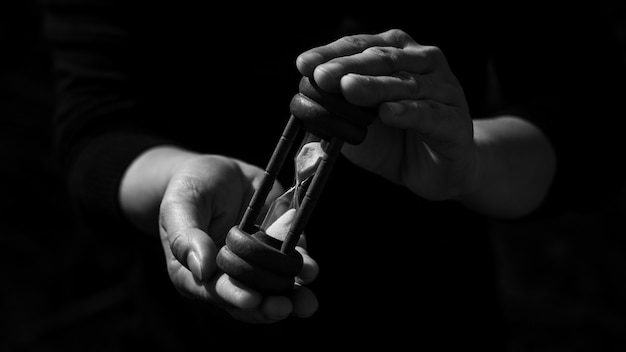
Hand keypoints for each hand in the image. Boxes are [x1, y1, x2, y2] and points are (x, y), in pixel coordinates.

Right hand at [120, 147, 318, 322]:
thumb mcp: (179, 204)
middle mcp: (227, 277)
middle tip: (285, 306)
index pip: (216, 292)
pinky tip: (310, 268)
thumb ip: (185, 235)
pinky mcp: (276, 248)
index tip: (253, 300)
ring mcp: (254, 265)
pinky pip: (292, 264)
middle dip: (268, 307)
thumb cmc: (188, 189)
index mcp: (196, 274)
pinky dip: (303, 268)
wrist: (215, 171)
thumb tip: (202, 269)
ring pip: (275, 290)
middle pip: (249, 302)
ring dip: (293, 297)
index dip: (235, 297)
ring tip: (306, 300)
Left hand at [296, 29, 477, 200]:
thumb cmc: (395, 139)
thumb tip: (308, 97)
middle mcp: (425, 63)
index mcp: (399, 53)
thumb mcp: (359, 123)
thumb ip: (338, 109)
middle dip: (349, 67)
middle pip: (384, 60)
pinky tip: (387, 113)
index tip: (303, 65)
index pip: (362, 46)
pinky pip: (429, 114)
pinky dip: (407, 112)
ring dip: (375, 86)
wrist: (438, 170)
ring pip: (407, 84)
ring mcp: (445, 90)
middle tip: (323, 76)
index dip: (332, 54)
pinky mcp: (455, 121)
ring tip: (349, 90)